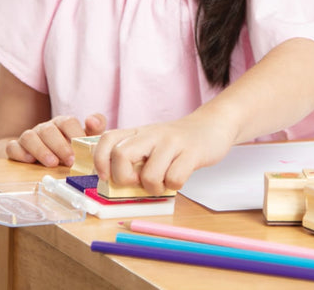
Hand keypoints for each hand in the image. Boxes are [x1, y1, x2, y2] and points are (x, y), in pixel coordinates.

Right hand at [6, 113, 106, 167]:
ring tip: (52, 163)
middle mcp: (45, 128)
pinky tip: (29, 160)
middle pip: (49, 130)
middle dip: (60, 146)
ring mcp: (29, 137)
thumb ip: (95, 129)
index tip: (81, 150)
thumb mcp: (85, 139)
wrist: (46, 158)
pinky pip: (12, 147)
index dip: (75, 135)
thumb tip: (93, 120)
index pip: (68, 122)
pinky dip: (19, 152)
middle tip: (70, 161)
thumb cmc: (70, 148)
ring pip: (30, 137)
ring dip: (41, 150)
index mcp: (62, 123)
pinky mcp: (16, 148)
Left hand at [93, 111, 237, 194]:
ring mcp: (173, 142)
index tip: (107, 176)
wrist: (213, 125)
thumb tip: (115, 185)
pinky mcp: (192, 152)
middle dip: (125, 178)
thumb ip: (134, 157)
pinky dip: (175, 185)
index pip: (108, 139)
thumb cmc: (178, 142)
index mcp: (139, 132)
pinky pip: (175, 178)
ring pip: (149, 174)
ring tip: (163, 181)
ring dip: (154, 187)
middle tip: (138, 182)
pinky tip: (179, 177)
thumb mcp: (152, 142)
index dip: (100, 160)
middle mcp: (153, 134)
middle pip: (121, 155)